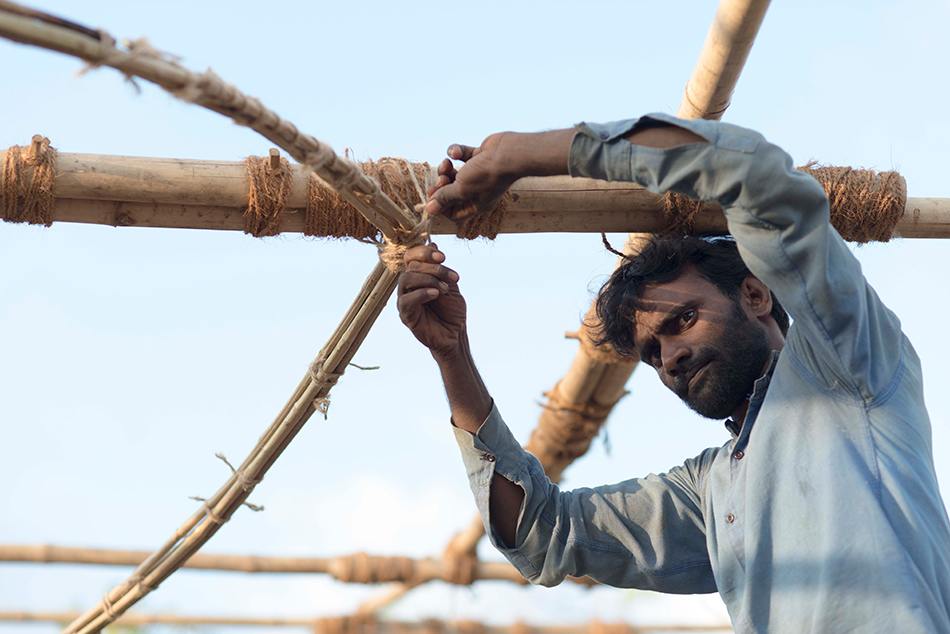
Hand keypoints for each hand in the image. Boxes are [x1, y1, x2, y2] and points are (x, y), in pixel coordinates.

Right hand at [397, 244, 465, 358]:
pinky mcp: (405, 315)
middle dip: (435, 269)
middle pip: (412, 267)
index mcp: (417, 276)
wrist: (455, 334)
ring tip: (444, 290)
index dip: (424, 252)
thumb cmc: (452, 310)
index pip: (411, 256)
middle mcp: (408, 286)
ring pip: (406, 280)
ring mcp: (405, 300)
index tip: (443, 257)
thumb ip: (440, 267)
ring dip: (428, 280)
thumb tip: (433, 242)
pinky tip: (435, 295)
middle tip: (453, 279)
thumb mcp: (450, 284)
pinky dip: (421, 294)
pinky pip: (406, 300)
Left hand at [425, 133, 518, 221]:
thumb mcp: (461, 189)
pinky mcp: (480, 157)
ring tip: (446, 163)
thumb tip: (430, 210)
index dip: (440, 206)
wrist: (509, 153)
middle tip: (441, 179)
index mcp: (475, 204)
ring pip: (455, 173)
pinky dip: (456, 152)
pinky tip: (456, 152)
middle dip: (442, 185)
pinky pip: (463, 155)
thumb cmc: (487, 175)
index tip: (432, 195)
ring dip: (446, 168)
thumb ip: (445, 198)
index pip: (453, 212)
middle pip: (452, 192)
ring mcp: (479, 173)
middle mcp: (477, 191)